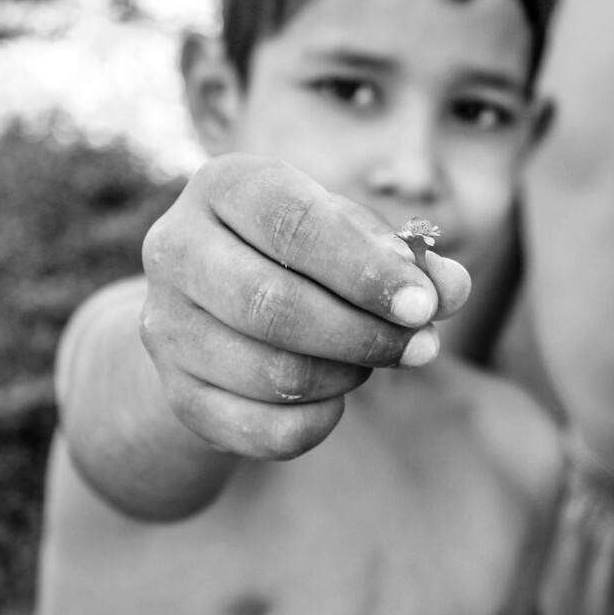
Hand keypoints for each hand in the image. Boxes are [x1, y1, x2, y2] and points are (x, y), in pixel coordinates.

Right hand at [139, 152, 471, 459]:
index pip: (292, 223)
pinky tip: (336, 400)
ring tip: (373, 362)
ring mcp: (164, 325)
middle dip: (362, 334)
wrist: (220, 313)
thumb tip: (450, 289)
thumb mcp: (355, 239)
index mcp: (225, 186)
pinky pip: (258, 428)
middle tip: (421, 347)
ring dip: (343, 375)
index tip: (422, 306)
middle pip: (271, 304)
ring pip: (267, 372)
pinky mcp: (174, 392)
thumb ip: (408, 259)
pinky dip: (316, 423)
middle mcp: (175, 247)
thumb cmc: (306, 258)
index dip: (364, 270)